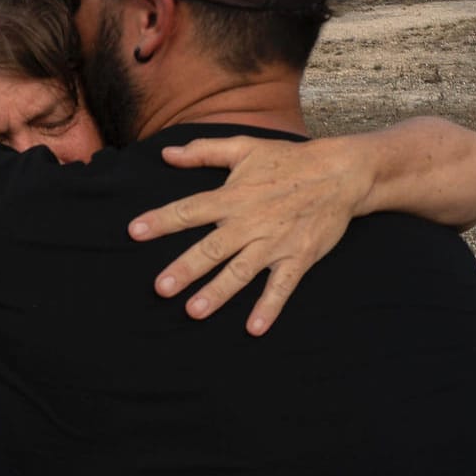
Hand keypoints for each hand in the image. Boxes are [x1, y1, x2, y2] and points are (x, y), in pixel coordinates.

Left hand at [128, 136, 371, 335]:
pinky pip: (282, 286)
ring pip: (241, 271)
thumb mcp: (245, 147)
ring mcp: (275, 242)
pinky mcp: (298, 257)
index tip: (134, 231)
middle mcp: (250, 221)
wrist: (340, 172)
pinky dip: (269, 307)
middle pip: (212, 248)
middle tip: (162, 288)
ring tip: (195, 312)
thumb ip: (204, 151)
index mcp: (233, 196)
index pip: (190, 209)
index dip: (162, 220)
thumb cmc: (288, 160)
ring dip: (219, 292)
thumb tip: (167, 155)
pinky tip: (254, 328)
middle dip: (186, 268)